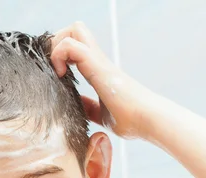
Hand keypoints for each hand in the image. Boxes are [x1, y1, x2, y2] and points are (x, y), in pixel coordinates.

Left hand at [50, 22, 151, 138]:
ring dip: (57, 46)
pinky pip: (71, 46)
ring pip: (74, 30)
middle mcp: (98, 60)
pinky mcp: (98, 67)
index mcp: (98, 70)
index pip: (77, 44)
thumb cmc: (131, 120)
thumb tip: (78, 105)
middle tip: (56, 67)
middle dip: (57, 42)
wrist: (149, 121)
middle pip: (75, 29)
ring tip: (58, 71)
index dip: (61, 53)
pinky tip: (61, 76)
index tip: (57, 76)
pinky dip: (59, 55)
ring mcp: (98, 61)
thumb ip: (89, 108)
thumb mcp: (101, 114)